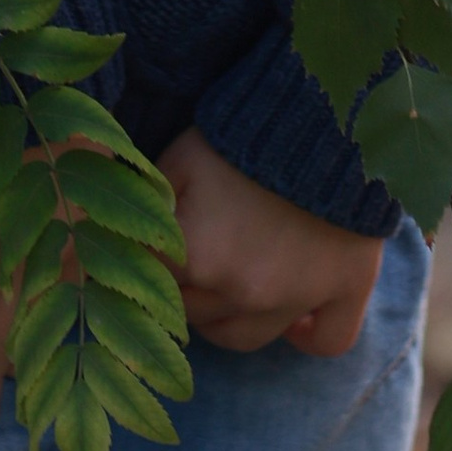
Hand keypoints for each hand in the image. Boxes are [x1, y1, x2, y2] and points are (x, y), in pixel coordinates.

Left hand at [160, 127, 385, 354]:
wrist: (327, 109)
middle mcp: (244, 293)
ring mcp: (297, 300)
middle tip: (189, 248)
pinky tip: (297, 320)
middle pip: (193, 314)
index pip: (150, 282)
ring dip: (228, 315)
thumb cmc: (244, 130)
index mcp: (198, 258)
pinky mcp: (347, 290)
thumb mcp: (181, 157)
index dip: (144, 259)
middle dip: (184, 286)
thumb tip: (105, 244)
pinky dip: (308, 336)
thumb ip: (147, 206)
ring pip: (244, 338)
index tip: (149, 242)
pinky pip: (328, 341)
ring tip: (228, 280)